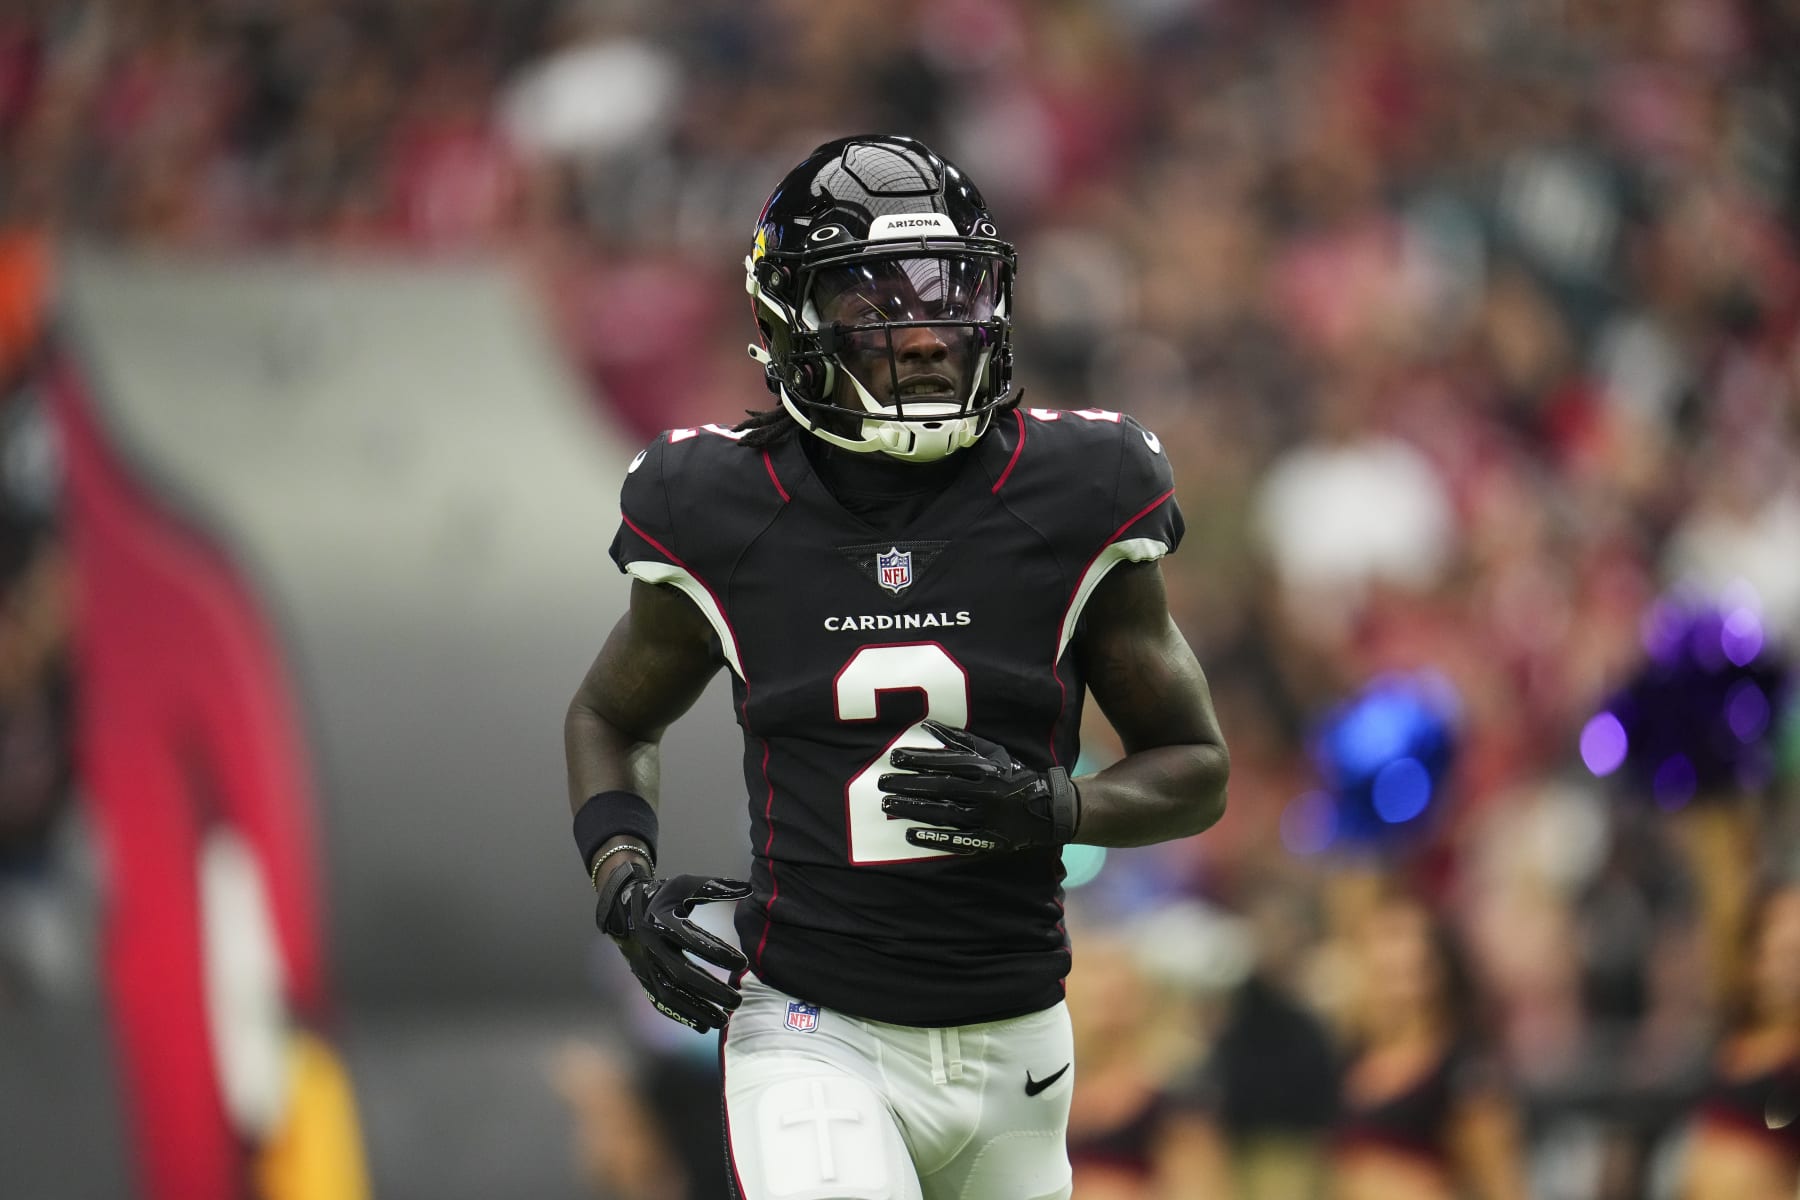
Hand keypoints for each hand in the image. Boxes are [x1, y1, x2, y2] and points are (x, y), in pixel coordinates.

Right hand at [600, 867, 750, 1031]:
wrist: (624, 912)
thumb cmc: (662, 898)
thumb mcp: (684, 886)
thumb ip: (714, 887)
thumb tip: (747, 889)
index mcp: (662, 921)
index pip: (691, 940)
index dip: (717, 952)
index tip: (743, 963)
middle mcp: (652, 947)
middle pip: (681, 974)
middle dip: (710, 990)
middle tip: (737, 999)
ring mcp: (646, 967)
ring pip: (670, 994)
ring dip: (697, 1010)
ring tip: (724, 1020)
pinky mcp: (644, 981)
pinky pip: (661, 1003)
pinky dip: (682, 1016)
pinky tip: (704, 1026)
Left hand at [879, 720, 1079, 854]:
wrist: (1050, 809)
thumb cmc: (1015, 776)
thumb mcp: (993, 752)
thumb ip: (960, 740)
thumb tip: (928, 725)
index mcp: (986, 769)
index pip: (946, 762)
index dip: (918, 759)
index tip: (893, 757)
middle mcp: (985, 793)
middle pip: (940, 788)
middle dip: (908, 784)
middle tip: (882, 783)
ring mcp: (986, 818)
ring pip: (944, 812)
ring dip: (913, 809)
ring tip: (888, 805)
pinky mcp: (988, 840)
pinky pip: (957, 839)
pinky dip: (933, 837)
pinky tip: (910, 834)